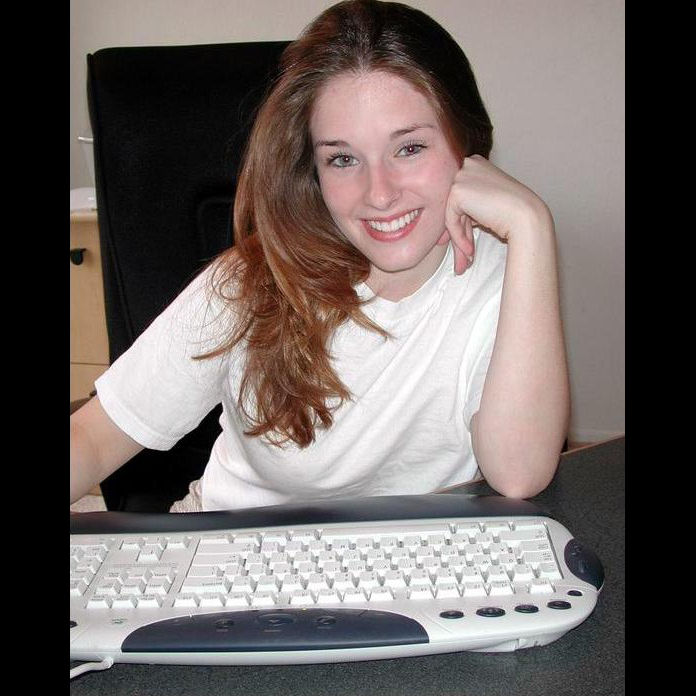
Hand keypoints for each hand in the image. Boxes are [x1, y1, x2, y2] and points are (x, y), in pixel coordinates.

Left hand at [438, 155, 550, 273]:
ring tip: (466, 259)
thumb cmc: (513, 214)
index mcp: (476, 165)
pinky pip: (450, 220)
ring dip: (458, 239)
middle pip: (455, 206)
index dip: (461, 223)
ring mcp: (462, 176)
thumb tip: (447, 231)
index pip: (461, 197)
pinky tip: (469, 250)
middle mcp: (468, 166)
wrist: (527, 217)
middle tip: (463, 256)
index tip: (462, 244)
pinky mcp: (457, 191)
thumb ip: (468, 211)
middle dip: (459, 234)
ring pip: (451, 214)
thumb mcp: (485, 207)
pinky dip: (458, 237)